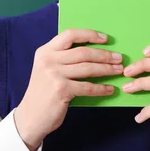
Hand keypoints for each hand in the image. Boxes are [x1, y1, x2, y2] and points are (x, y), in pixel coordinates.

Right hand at [14, 29, 122, 150]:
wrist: (30, 116)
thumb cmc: (43, 92)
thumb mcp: (46, 68)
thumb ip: (61, 58)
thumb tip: (92, 51)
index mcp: (45, 51)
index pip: (69, 35)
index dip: (89, 35)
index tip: (105, 39)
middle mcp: (48, 60)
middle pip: (82, 52)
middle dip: (104, 54)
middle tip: (118, 57)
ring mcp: (54, 75)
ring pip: (87, 68)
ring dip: (106, 69)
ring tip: (118, 70)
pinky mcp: (61, 90)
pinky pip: (87, 87)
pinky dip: (101, 88)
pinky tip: (109, 89)